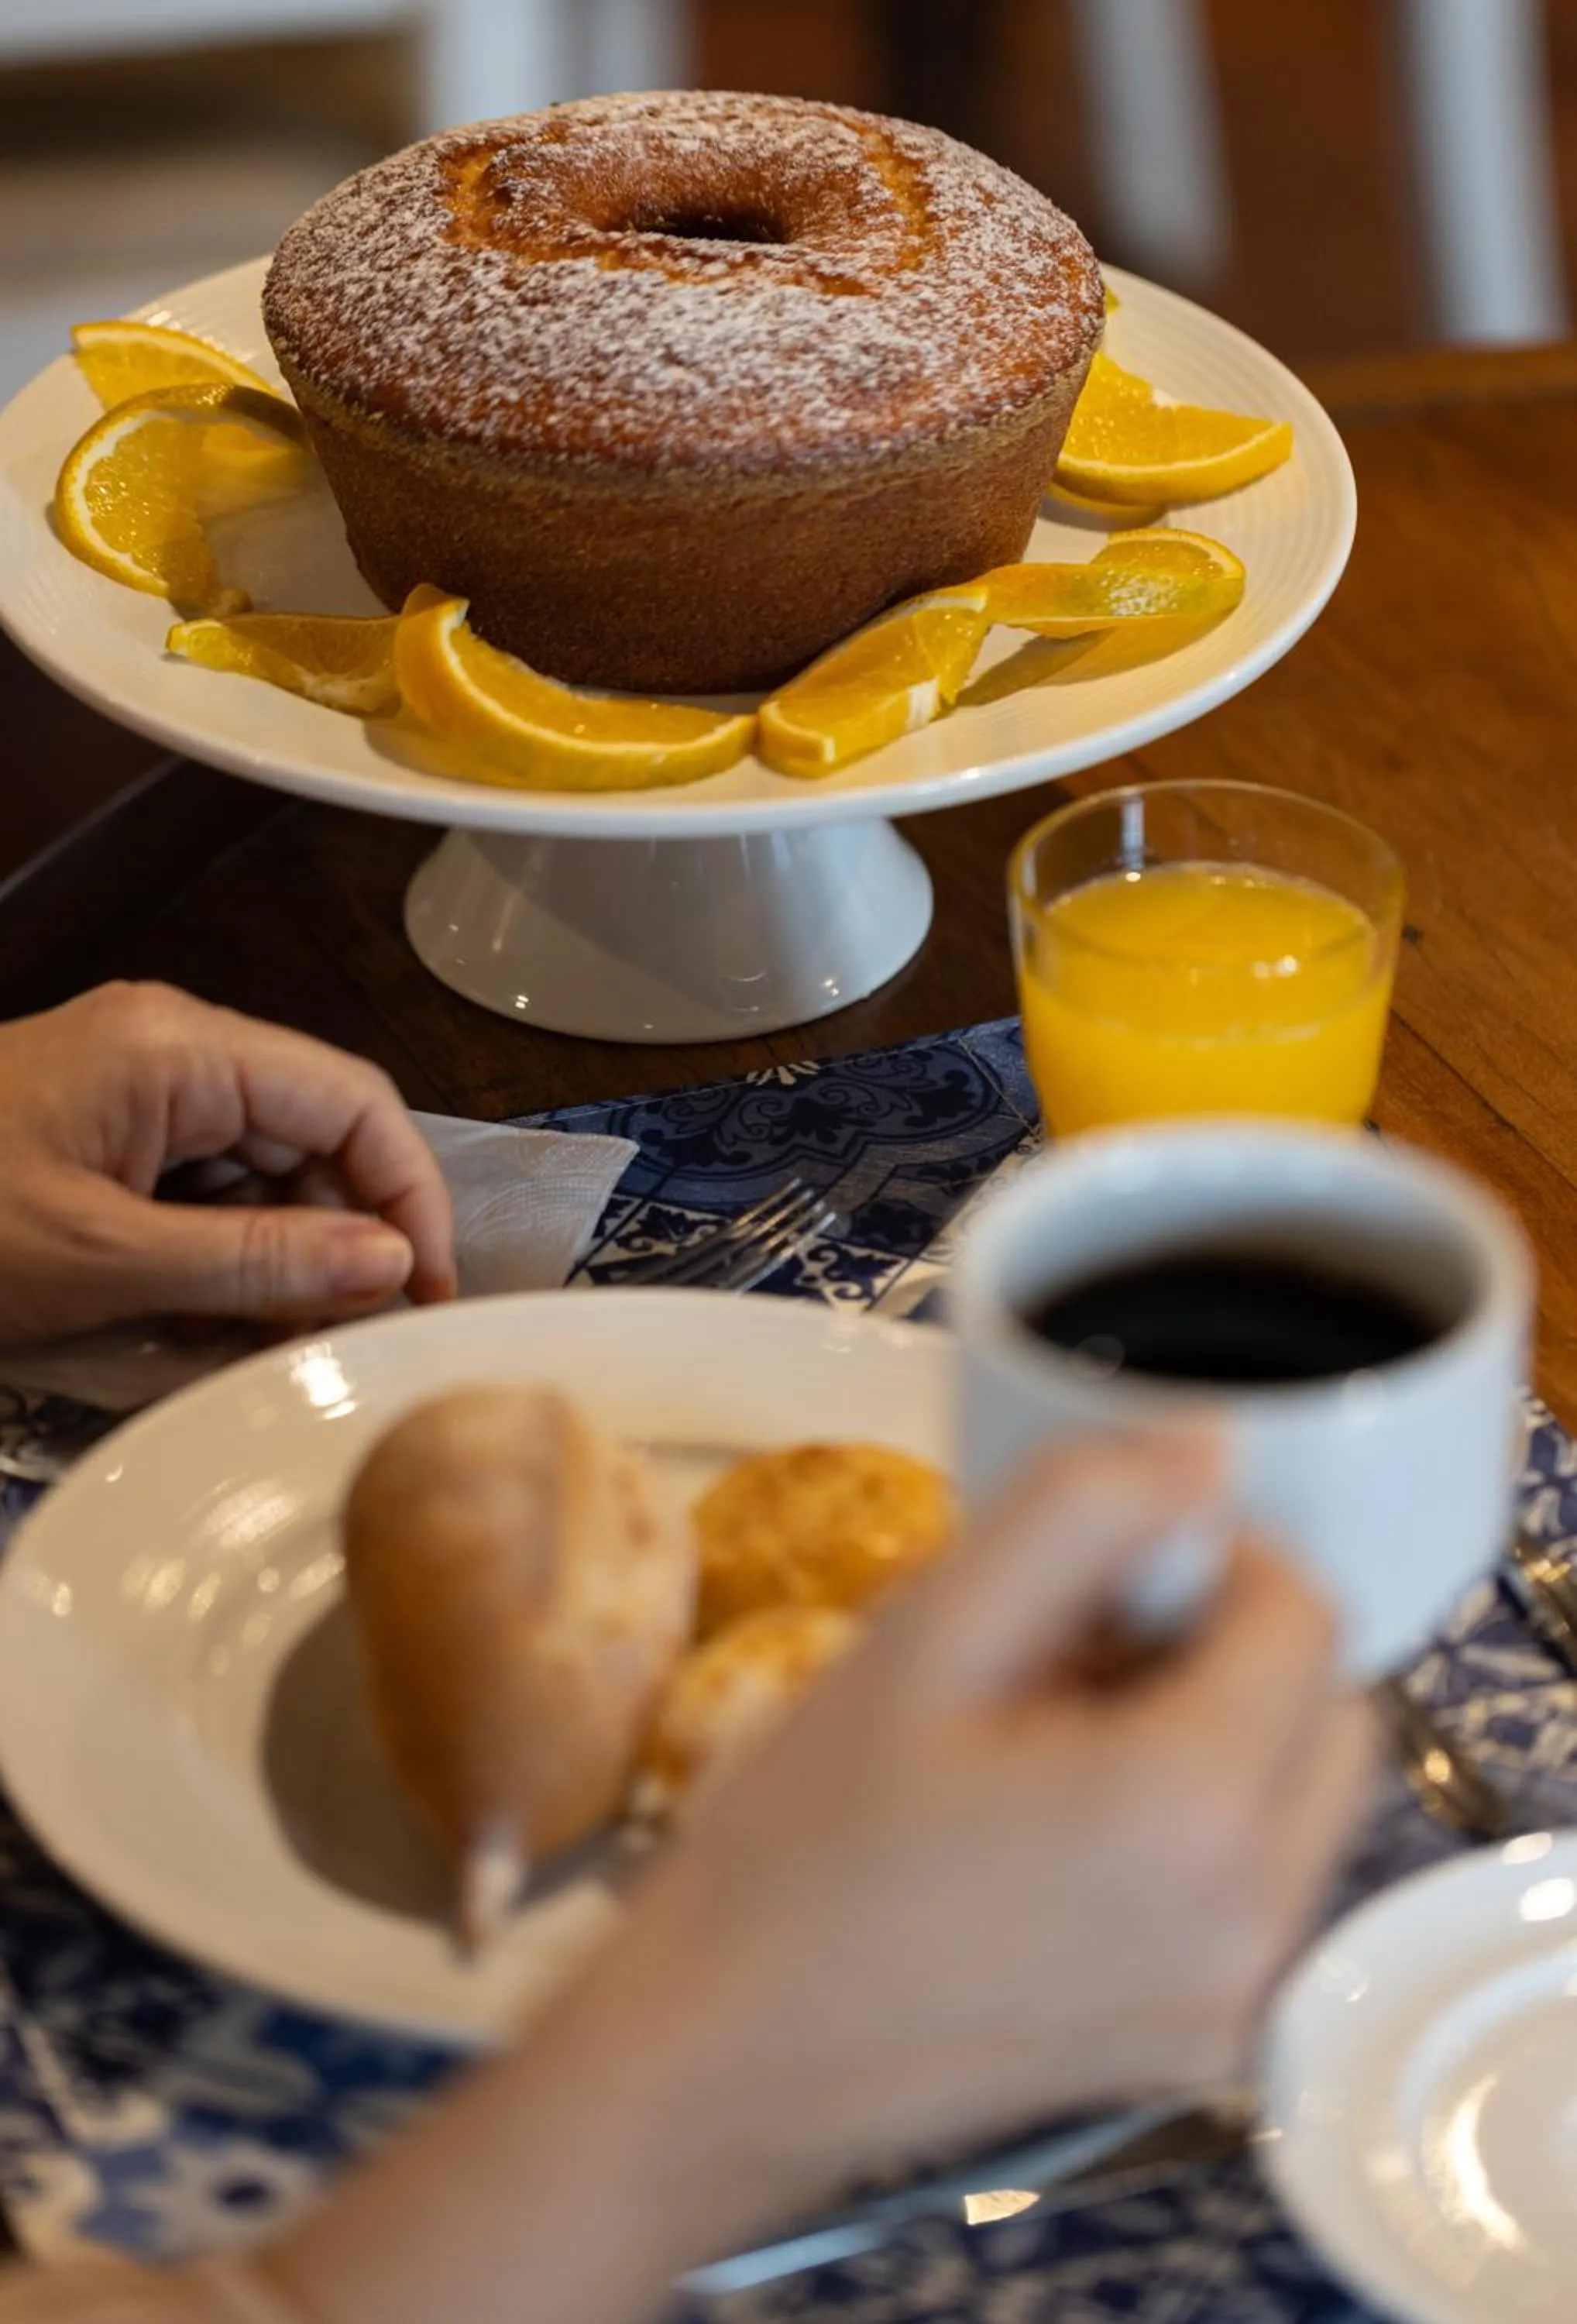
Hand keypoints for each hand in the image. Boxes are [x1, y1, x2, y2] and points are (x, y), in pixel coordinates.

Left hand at [0, 983, 455, 1340]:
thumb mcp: (104, 1261)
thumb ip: (258, 1261)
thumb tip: (393, 1265)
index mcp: (180, 1046)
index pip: (352, 1099)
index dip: (410, 1194)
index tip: (429, 1291)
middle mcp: (174, 1046)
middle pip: (318, 1131)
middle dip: (352, 1232)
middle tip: (360, 1335)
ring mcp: (140, 1085)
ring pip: (270, 1165)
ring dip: (294, 1252)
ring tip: (294, 1340)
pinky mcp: (112, 1130)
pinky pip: (211, 1183)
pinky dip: (233, 1252)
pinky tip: (230, 1318)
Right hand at [594, 1434, 1373, 2207]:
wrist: (726, 2056)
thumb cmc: (802, 1849)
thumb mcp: (925, 1636)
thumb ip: (1079, 1514)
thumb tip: (1205, 1450)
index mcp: (1191, 1811)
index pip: (1307, 1613)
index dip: (1213, 1554)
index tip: (1102, 1565)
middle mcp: (1251, 1924)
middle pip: (1331, 1708)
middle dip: (1229, 1645)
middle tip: (1075, 1641)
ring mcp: (1234, 2002)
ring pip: (1307, 1797)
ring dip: (1219, 1732)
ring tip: (1053, 1732)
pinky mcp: (1205, 2045)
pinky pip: (1262, 1887)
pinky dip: (1201, 1826)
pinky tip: (1063, 1820)